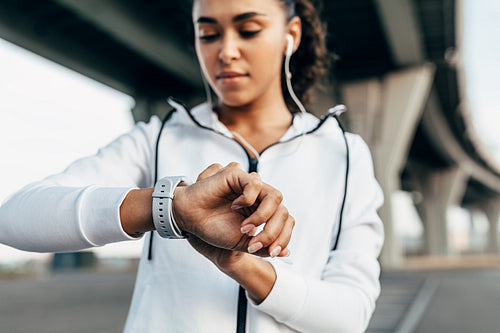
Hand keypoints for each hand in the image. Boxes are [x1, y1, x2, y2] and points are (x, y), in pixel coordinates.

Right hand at [173, 163, 293, 257]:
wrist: (191, 221)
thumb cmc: (214, 229)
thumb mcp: (242, 243)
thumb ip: (263, 247)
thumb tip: (285, 252)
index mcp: (264, 211)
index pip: (286, 220)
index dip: (283, 237)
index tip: (271, 252)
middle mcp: (260, 197)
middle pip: (283, 211)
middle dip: (273, 232)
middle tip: (253, 244)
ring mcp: (250, 186)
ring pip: (275, 197)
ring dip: (263, 217)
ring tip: (244, 228)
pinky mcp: (237, 175)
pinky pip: (255, 184)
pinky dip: (249, 198)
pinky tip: (235, 207)